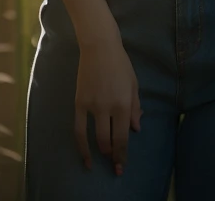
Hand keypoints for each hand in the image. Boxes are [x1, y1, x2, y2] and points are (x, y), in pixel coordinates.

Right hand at [75, 37, 142, 175]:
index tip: (121, 168)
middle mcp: (108, 108)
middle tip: (114, 165)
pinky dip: (81, 144)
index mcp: (124, 104)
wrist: (99, 46)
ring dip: (98, 152)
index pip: (123, 137)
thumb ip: (135, 108)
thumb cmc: (120, 64)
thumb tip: (136, 129)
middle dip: (112, 156)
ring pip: (95, 137)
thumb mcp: (134, 84)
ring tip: (100, 159)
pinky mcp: (79, 102)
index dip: (122, 155)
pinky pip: (78, 129)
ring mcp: (92, 106)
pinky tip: (84, 153)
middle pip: (109, 140)